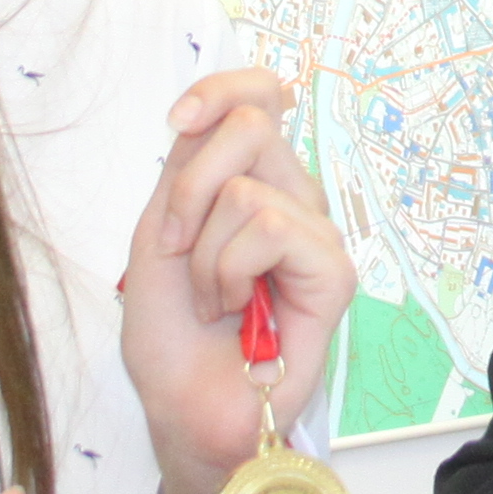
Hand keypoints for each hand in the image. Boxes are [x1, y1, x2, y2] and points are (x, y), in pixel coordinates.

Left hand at [121, 69, 352, 493]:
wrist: (183, 406)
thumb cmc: (171, 333)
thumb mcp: (160, 230)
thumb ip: (189, 166)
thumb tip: (220, 109)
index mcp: (251, 180)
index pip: (260, 95)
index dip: (222, 87)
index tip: (179, 120)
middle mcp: (290, 197)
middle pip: (251, 123)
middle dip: (188, 190)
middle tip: (177, 250)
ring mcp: (315, 232)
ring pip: (247, 188)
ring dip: (204, 254)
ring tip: (212, 299)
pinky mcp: (333, 269)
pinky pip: (271, 228)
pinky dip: (231, 270)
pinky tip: (238, 310)